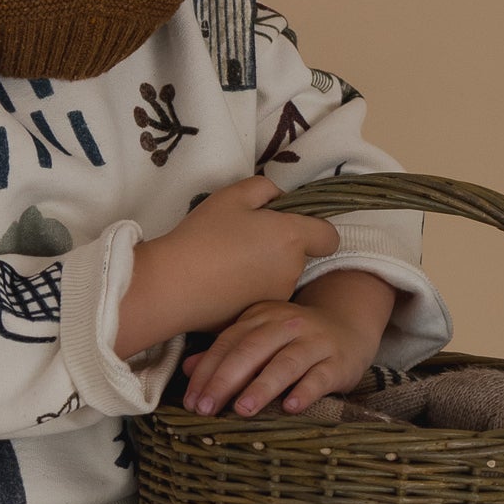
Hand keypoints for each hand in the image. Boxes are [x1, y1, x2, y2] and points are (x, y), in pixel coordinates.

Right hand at [115, 176, 340, 358]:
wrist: (173, 285)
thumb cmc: (204, 235)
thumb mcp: (233, 195)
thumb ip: (265, 188)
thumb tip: (279, 198)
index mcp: (292, 238)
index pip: (329, 236)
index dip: (314, 228)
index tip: (286, 223)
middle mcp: (292, 270)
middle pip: (300, 255)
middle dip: (280, 246)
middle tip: (244, 238)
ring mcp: (277, 297)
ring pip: (280, 276)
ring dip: (264, 268)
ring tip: (228, 262)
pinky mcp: (258, 315)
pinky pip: (262, 295)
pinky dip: (249, 289)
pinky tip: (222, 284)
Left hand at [180, 270, 395, 417]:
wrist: (348, 327)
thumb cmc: (294, 340)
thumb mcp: (260, 339)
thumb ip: (226, 353)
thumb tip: (188, 369)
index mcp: (261, 317)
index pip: (228, 342)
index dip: (207, 371)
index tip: (191, 400)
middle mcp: (286, 324)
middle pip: (252, 350)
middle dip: (226, 380)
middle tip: (206, 408)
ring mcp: (314, 342)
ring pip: (285, 363)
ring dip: (262, 386)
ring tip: (242, 409)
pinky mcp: (337, 362)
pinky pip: (320, 376)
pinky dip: (305, 391)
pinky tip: (290, 407)